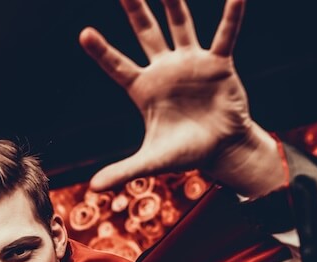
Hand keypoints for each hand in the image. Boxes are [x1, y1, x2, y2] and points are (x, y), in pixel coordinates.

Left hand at [81, 0, 283, 196]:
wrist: (221, 151)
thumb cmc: (184, 153)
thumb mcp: (151, 162)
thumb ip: (123, 171)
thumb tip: (93, 189)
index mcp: (144, 90)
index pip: (117, 66)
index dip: (101, 51)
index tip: (84, 33)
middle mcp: (164, 70)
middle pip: (145, 33)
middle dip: (135, 10)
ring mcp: (191, 63)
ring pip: (180, 25)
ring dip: (174, 3)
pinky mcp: (218, 64)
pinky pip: (225, 35)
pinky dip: (232, 15)